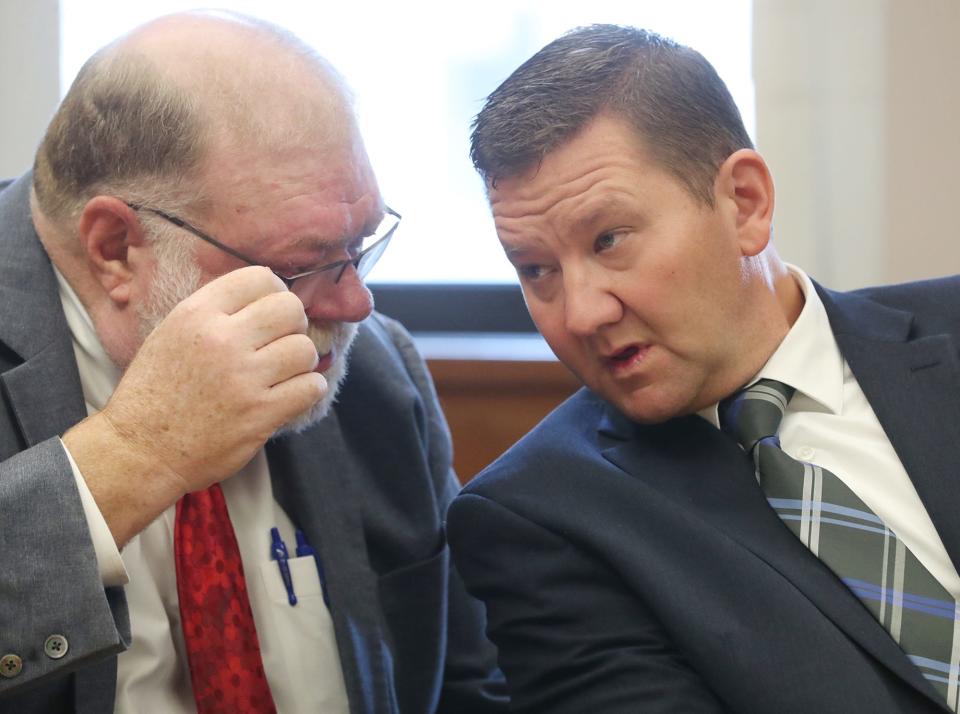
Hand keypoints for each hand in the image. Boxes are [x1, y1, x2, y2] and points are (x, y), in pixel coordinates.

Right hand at [64, 266, 326, 543]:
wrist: (140, 451)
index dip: (274, 293)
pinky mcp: (262, 413)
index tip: (271, 313)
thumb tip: (264, 298)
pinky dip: (308, 390)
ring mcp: (244, 377)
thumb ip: (215, 313)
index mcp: (197, 314)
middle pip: (290, 309)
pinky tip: (291, 394)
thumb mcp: (171, 334)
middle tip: (281, 343)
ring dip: (301, 361)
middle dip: (293, 325)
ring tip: (284, 372)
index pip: (260, 278)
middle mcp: (223, 340)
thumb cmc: (154, 394)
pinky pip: (311, 386)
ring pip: (305, 349)